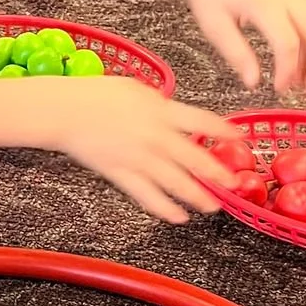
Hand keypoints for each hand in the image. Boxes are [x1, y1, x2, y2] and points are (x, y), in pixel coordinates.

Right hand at [38, 77, 244, 224]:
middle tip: (233, 184)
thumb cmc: (95, 94)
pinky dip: (165, 208)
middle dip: (217, 174)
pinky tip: (178, 216)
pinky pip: (147, 196)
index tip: (240, 138)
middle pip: (194, 158)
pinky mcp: (121, 174)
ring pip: (175, 182)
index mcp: (160, 111)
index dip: (224, 131)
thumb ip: (160, 104)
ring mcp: (138, 158)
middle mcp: (154, 136)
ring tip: (212, 206)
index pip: (201, 121)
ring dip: (197, 196)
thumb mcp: (136, 89)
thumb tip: (174, 114)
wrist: (64, 111)